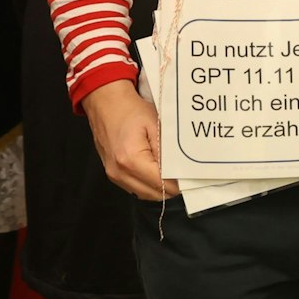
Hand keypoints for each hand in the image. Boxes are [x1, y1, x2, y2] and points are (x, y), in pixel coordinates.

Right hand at [81, 80, 179, 199]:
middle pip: (153, 193)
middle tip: (186, 176)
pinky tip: (158, 173)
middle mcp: (119, 172)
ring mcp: (114, 175)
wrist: (106, 104)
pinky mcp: (113, 174)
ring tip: (174, 174)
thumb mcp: (156, 125)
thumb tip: (179, 170)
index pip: (161, 184)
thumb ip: (167, 151)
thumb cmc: (131, 111)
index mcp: (131, 160)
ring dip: (160, 188)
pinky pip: (135, 188)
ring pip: (144, 194)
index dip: (179, 183)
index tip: (192, 178)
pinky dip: (148, 185)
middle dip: (171, 188)